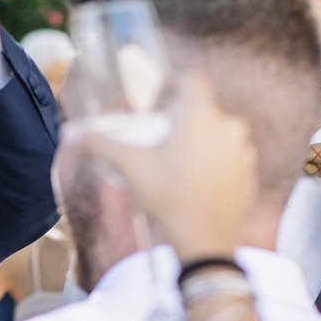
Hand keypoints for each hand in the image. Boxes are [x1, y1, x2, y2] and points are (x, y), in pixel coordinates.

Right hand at [67, 71, 256, 260]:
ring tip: (176, 168)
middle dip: (180, 123)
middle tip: (159, 145)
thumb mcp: (128, 166)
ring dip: (198, 145)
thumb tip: (71, 133)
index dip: (171, 85)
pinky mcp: (248, 175)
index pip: (190, 80)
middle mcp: (228, 127)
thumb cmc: (167, 197)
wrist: (203, 241)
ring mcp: (243, 152)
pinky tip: (194, 185)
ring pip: (217, 136)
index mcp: (200, 115)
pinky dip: (214, 166)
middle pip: (201, 112)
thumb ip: (99, 144)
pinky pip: (229, 160)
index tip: (156, 104)